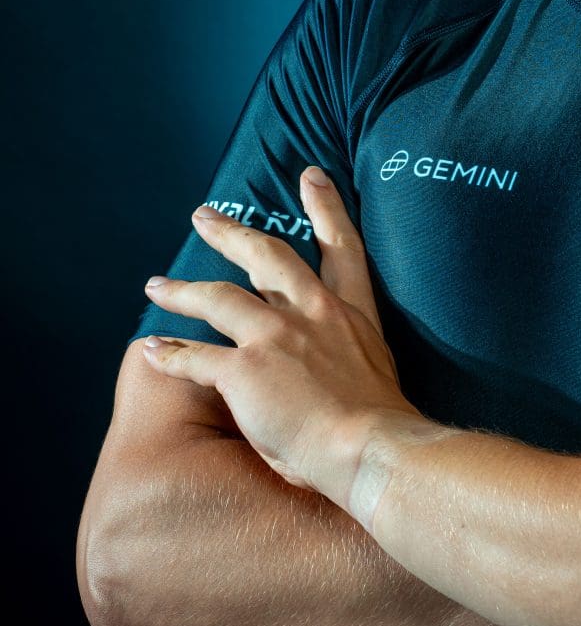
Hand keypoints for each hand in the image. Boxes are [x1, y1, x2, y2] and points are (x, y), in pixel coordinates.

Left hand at [140, 166, 434, 510]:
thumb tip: (330, 370)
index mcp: (351, 313)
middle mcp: (312, 312)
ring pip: (218, 297)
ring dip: (183, 290)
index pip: (342, 248)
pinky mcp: (246, 368)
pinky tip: (153, 350)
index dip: (326, 209)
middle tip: (205, 216)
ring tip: (157, 285)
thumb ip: (350, 355)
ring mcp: (277, 335)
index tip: (312, 177)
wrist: (372, 447)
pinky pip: (195, 358)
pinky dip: (170, 354)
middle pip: (267, 255)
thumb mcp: (377, 369)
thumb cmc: (382, 425)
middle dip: (232, 232)